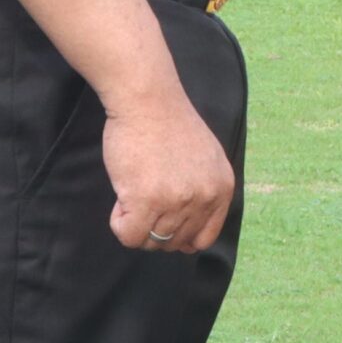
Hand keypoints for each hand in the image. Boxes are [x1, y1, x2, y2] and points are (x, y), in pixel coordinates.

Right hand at [103, 91, 234, 253]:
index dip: (179, 236)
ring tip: (133, 190)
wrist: (148, 100)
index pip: (204, 238)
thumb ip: (204, 194)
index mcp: (222, 189)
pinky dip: (120, 222)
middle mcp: (204, 197)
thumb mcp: (206, 160)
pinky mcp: (146, 200)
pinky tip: (122, 196)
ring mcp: (176, 200)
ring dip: (135, 222)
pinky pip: (129, 236)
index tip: (163, 219)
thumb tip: (191, 243)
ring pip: (150, 241)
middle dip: (154, 227)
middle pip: (173, 242)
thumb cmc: (169, 125)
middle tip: (143, 197)